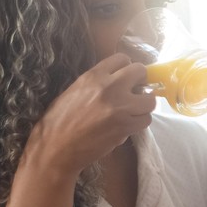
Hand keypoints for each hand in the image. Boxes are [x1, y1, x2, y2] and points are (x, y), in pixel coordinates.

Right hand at [22, 54, 156, 177]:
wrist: (56, 147)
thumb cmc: (59, 120)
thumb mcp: (74, 91)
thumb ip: (96, 83)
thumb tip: (117, 81)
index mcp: (93, 76)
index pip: (122, 58)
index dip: (127, 68)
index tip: (126, 78)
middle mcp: (109, 87)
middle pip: (140, 71)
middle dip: (141, 81)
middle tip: (135, 92)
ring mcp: (120, 107)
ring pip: (149, 99)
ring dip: (144, 105)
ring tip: (134, 111)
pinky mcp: (126, 126)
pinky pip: (146, 120)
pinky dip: (141, 122)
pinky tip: (130, 124)